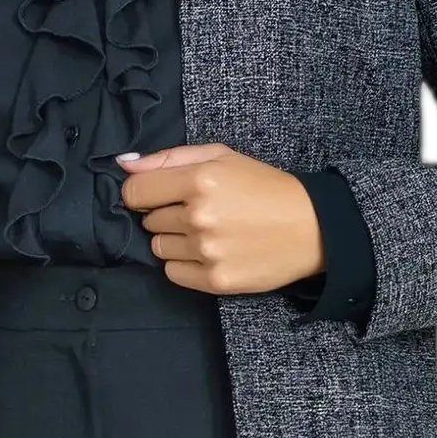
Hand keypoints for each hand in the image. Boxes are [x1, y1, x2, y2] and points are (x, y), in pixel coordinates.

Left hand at [116, 143, 324, 294]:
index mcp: (199, 179)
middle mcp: (199, 216)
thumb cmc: (265, 186)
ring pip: (158, 247)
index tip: (160, 194)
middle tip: (200, 211)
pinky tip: (210, 252)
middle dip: (167, 214)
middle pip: (148, 221)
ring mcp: (207, 251)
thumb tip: (123, 166)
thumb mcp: (221, 156)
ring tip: (208, 231)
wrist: (312, 227)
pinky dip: (185, 263)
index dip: (143, 193)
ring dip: (176, 239)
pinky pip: (172, 273)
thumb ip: (168, 158)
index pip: (134, 192)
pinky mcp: (215, 281)